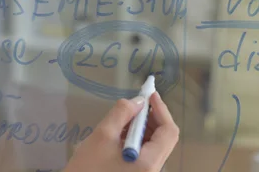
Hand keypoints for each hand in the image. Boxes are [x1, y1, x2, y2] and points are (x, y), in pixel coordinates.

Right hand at [64, 92, 178, 171]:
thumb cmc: (89, 166)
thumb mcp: (103, 135)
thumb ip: (122, 114)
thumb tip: (138, 101)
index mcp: (149, 162)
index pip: (169, 132)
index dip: (162, 110)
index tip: (149, 95)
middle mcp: (153, 169)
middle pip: (164, 139)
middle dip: (152, 117)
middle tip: (136, 104)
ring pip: (154, 145)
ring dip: (144, 127)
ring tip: (125, 118)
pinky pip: (145, 153)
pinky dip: (137, 138)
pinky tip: (121, 132)